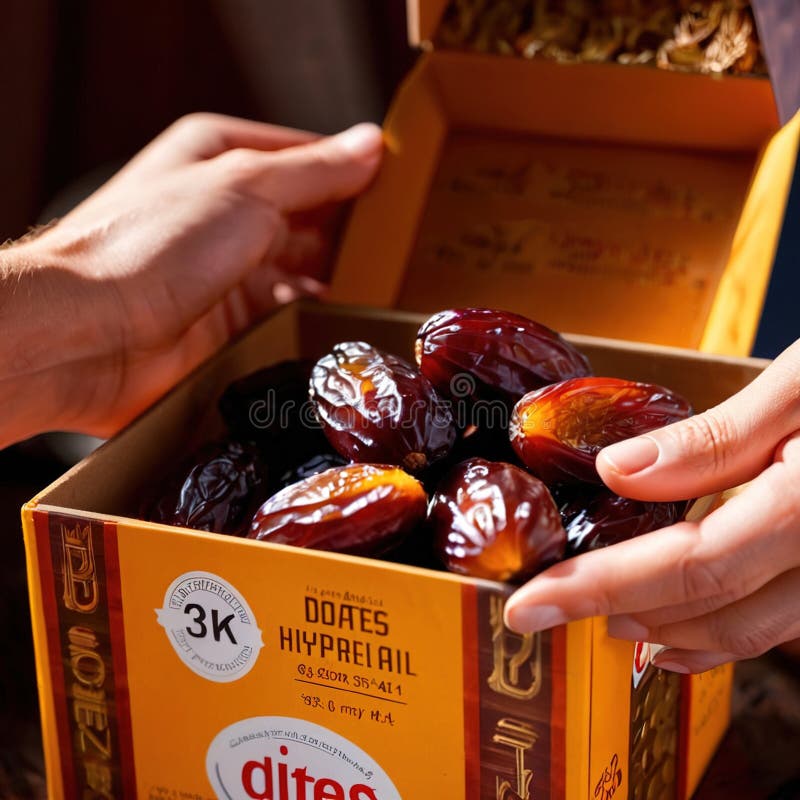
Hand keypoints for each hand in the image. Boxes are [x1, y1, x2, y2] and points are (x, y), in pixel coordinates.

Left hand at [0, 114, 381, 446]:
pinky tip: (345, 325)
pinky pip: (290, 320)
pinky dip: (316, 322)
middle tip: (405, 248)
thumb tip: (371, 146)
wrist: (92, 336)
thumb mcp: (246, 186)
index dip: (356, 172)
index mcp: (223, 160)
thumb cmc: (150, 246)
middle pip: (311, 219)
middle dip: (354, 234)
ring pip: (306, 274)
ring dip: (340, 283)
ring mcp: (231, 273)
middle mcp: (228, 215)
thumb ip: (314, 170)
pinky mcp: (234, 326)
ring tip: (385, 290)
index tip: (403, 190)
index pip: (308, 158)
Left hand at [504, 339, 799, 672]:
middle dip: (616, 614)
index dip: (597, 589)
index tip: (527, 605)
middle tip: (546, 610)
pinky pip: (779, 622)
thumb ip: (715, 439)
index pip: (684, 566)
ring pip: (748, 630)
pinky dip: (718, 630)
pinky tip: (679, 629)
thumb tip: (616, 472)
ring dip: (666, 631)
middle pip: (708, 609)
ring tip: (605, 620)